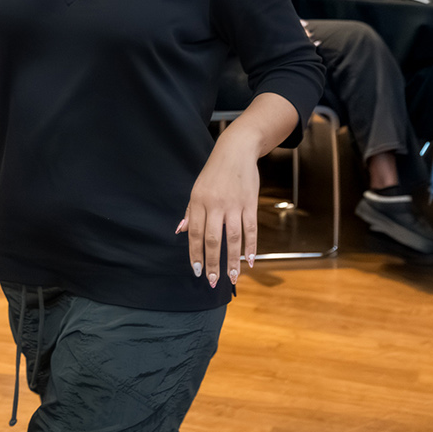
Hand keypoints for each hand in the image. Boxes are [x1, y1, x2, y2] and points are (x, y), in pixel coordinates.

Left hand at [181, 135, 258, 288]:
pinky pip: (250, 228)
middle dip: (212, 263)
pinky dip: (251, 246)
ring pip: (233, 237)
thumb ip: (190, 212)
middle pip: (213, 239)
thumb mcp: (197, 188)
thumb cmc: (214, 172)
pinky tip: (250, 261)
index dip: (196, 254)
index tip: (197, 271)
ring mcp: (234, 204)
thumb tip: (180, 232)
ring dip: (233, 260)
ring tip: (233, 277)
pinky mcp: (250, 203)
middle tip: (213, 281)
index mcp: (199, 201)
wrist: (236, 150)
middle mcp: (215, 204)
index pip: (196, 234)